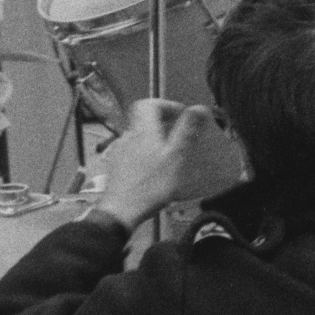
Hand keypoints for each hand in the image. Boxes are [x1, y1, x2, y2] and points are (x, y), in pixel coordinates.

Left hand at [92, 98, 238, 228]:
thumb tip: (199, 108)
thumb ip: (186, 131)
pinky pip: (131, 150)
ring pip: (138, 136)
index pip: (148, 104)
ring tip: (168, 154)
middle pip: (143, 119)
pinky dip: (144, 152)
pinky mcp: (115, 166)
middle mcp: (128, 136)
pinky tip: (152, 169)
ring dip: (153, 139)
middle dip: (161, 122)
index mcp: (143, 130)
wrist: (120, 211)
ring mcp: (119, 151)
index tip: (179, 116)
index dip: (165, 105)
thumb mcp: (175, 157)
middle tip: (177, 135)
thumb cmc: (151, 185)